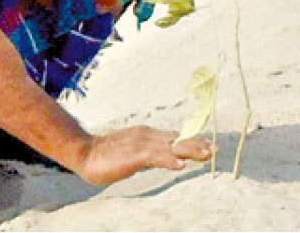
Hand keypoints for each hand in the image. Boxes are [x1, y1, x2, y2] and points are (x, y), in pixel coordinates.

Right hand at [72, 125, 213, 186]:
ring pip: (172, 146)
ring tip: (206, 155)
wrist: (85, 152)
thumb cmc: (106, 156)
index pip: (175, 137)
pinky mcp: (134, 154)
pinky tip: (180, 165)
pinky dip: (169, 160)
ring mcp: (141, 143)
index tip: (208, 146)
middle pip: (178, 139)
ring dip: (190, 151)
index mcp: (146, 135)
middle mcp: (147, 136)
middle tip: (215, 150)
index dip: (192, 141)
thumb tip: (164, 160)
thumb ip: (148, 155)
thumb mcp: (133, 154)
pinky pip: (156, 157)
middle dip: (197, 145)